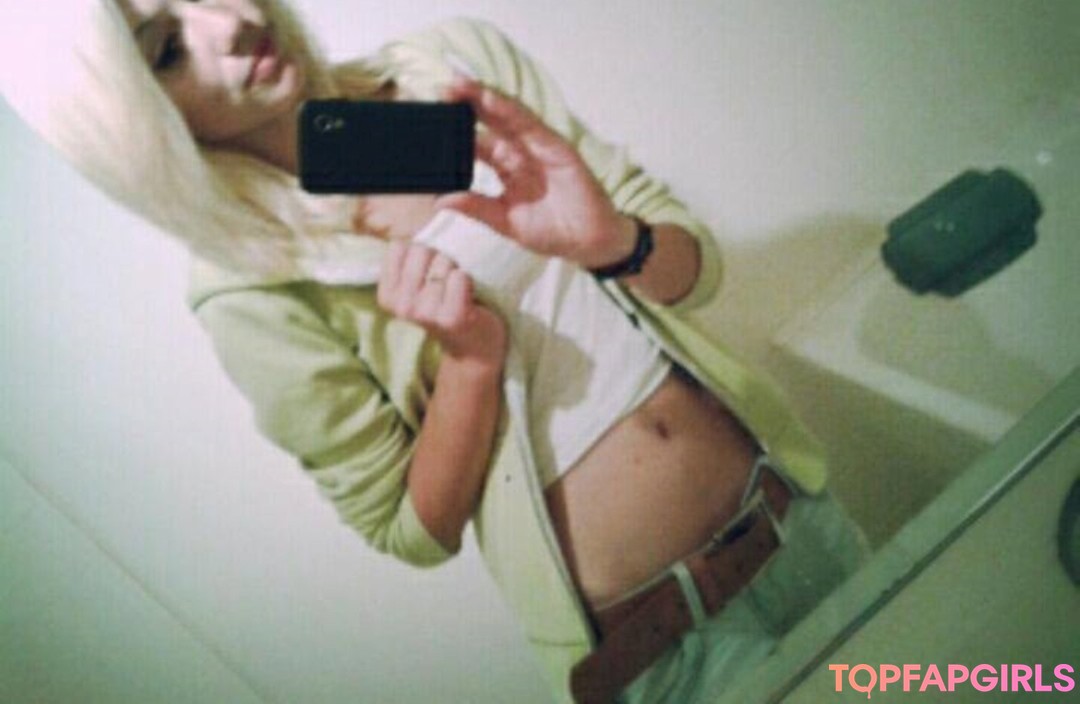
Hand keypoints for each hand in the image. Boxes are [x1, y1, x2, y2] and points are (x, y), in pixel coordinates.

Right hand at [377, 241, 506, 368]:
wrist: (473, 346)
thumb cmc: (446, 305)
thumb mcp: (420, 282)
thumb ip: (414, 254)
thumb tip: (435, 210)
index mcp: (387, 295)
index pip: (401, 246)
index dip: (422, 249)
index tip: (430, 269)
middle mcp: (402, 306)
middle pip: (421, 249)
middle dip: (441, 255)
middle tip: (448, 280)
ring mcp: (425, 313)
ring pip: (443, 260)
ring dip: (457, 268)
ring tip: (459, 289)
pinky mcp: (451, 318)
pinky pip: (460, 276)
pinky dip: (470, 280)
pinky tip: (470, 297)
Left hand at [434, 74, 634, 269]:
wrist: (587, 243)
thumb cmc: (551, 231)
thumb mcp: (505, 222)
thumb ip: (476, 208)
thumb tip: (441, 200)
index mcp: (507, 169)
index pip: (476, 143)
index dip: (456, 131)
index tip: (432, 119)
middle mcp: (520, 153)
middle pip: (489, 123)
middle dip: (467, 105)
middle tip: (441, 89)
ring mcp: (538, 148)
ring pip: (507, 117)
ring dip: (484, 99)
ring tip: (460, 85)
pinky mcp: (556, 147)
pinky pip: (530, 125)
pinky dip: (510, 111)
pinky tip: (491, 100)